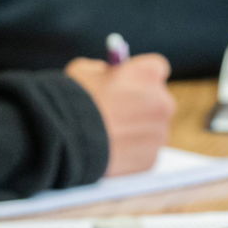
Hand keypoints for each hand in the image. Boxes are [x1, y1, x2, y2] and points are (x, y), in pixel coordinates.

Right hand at [64, 54, 174, 175]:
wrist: (65, 138)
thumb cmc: (72, 99)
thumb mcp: (85, 71)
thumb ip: (105, 72)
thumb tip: (109, 77)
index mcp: (149, 73)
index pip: (156, 69)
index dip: (139, 76)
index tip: (129, 82)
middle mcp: (162, 101)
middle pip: (157, 101)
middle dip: (141, 105)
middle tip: (118, 112)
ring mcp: (158, 133)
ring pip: (151, 129)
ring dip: (136, 131)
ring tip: (109, 136)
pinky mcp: (150, 158)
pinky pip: (143, 152)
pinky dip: (130, 152)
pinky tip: (109, 151)